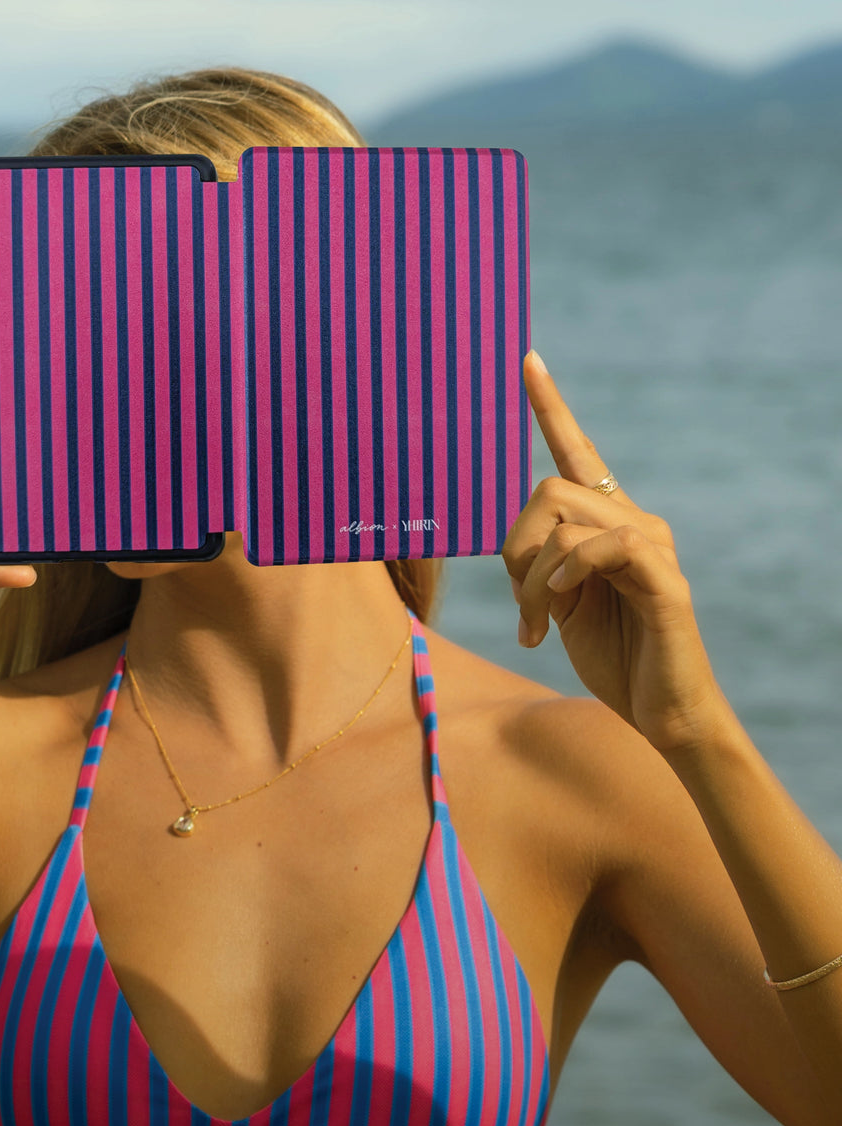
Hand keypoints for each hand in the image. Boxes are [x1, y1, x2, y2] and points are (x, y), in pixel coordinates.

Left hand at [503, 350, 729, 754]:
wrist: (660, 713)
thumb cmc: (612, 659)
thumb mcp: (559, 606)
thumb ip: (541, 565)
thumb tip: (519, 542)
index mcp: (608, 524)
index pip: (578, 454)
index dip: (551, 408)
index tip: (527, 359)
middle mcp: (636, 521)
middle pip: (547, 489)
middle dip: (515, 548)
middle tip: (524, 605)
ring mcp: (654, 546)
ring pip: (565, 518)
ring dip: (534, 579)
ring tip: (539, 623)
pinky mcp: (664, 579)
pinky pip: (602, 547)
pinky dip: (564, 579)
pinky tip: (559, 616)